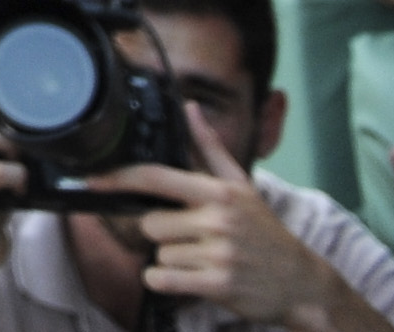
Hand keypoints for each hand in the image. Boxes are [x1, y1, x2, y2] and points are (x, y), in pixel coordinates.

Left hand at [103, 104, 367, 327]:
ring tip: (203, 258)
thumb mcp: (242, 186)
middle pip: (151, 223)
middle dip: (163, 232)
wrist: (300, 282)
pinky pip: (163, 280)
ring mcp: (218, 253)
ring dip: (173, 260)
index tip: (93, 180)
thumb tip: (190, 108)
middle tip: (192, 237)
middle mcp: (216, 219)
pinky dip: (166, 282)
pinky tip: (191, 278)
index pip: (157, 178)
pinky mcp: (217, 285)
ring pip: (158, 254)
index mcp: (217, 192)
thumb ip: (210, 148)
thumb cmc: (265, 232)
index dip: (120, 178)